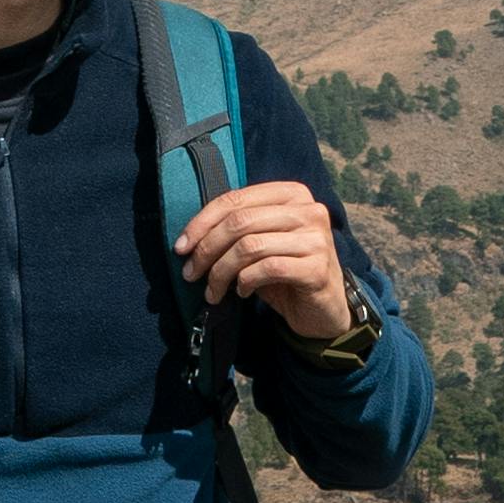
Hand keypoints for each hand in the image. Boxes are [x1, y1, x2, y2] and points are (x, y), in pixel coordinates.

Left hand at [176, 176, 363, 347]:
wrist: (323, 309)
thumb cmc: (284, 272)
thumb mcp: (260, 243)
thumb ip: (236, 230)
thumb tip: (187, 239)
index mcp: (292, 193)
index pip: (235, 199)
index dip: (202, 222)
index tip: (180, 247)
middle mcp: (309, 210)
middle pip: (240, 221)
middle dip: (207, 249)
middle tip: (191, 273)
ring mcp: (316, 238)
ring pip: (249, 246)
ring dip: (221, 272)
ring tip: (213, 291)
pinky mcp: (318, 268)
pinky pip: (267, 269)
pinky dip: (245, 282)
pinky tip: (242, 292)